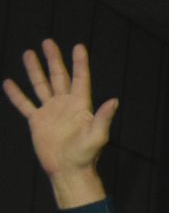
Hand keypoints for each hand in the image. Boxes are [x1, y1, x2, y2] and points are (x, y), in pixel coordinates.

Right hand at [5, 40, 118, 204]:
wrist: (68, 170)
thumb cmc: (86, 155)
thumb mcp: (98, 135)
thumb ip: (104, 117)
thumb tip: (115, 101)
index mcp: (80, 105)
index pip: (80, 79)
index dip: (80, 63)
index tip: (78, 46)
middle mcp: (65, 105)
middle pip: (58, 76)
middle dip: (54, 59)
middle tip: (48, 42)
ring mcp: (50, 112)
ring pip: (41, 85)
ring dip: (35, 70)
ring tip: (28, 53)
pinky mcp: (37, 121)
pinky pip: (25, 104)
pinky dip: (17, 94)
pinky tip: (9, 82)